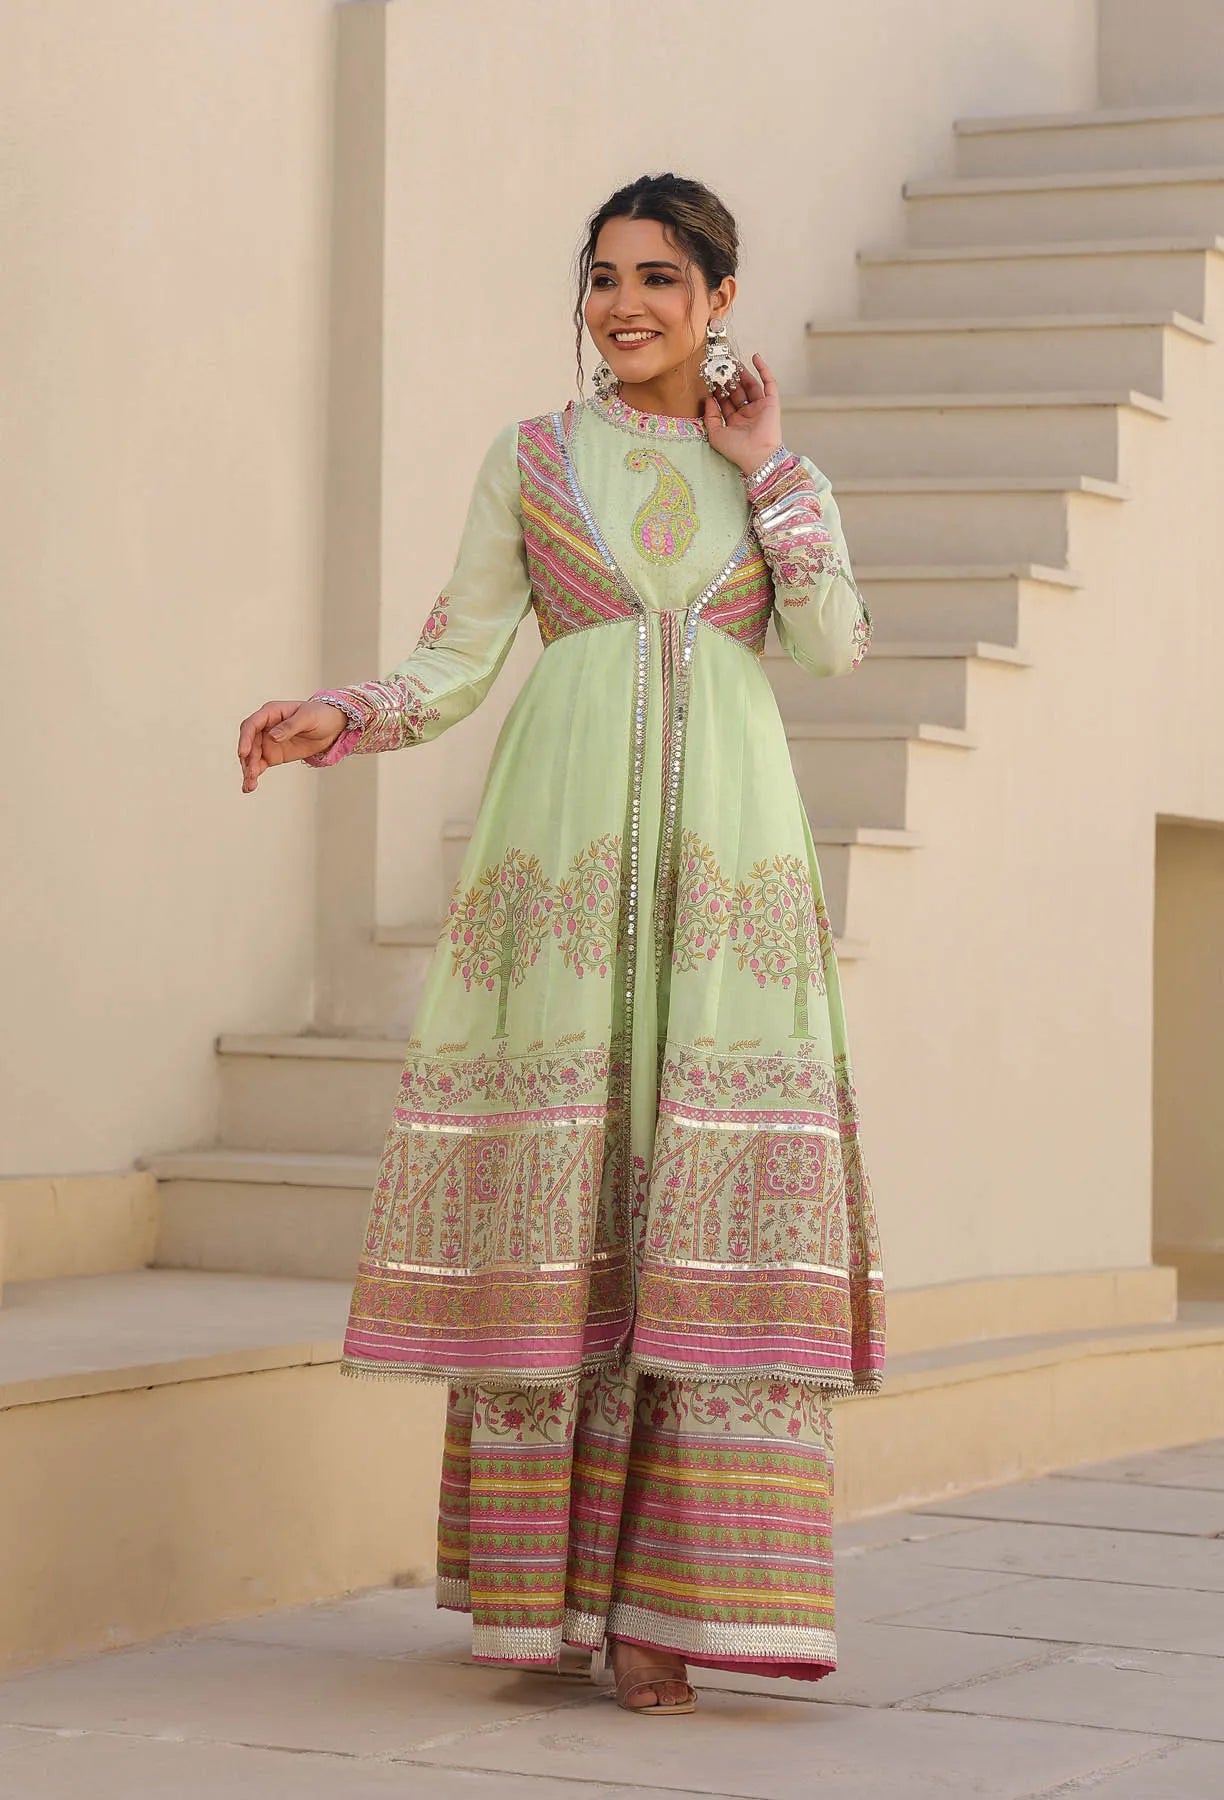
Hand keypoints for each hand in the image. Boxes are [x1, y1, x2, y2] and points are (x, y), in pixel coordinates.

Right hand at [237, 699, 347, 791]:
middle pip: (249, 744)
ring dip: (248, 770)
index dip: (245, 739)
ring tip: (250, 785)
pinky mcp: (273, 756)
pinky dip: (253, 776)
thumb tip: (272, 736)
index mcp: (271, 713)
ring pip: (252, 757)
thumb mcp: (308, 717)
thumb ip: (289, 726)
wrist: (332, 727)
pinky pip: (259, 766)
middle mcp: (265, 727)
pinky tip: (249, 787)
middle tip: (252, 773)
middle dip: (248, 759)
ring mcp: (267, 742)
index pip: (251, 725)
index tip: (244, 753)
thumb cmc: (319, 715)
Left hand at [702, 352, 782, 476]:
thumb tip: (708, 399)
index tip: (709, 378)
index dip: (717, 390)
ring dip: (742, 373)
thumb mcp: (715, 434)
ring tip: (733, 361)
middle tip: (720, 366)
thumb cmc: (737, 449)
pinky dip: (763, 370)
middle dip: (729, 379)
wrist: (757, 454)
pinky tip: (755, 357)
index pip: (725, 402)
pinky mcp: (771, 403)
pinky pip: (769, 383)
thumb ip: (710, 416)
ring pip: (751, 385)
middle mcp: (747, 414)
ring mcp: (760, 407)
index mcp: (735, 422)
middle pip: (737, 391)